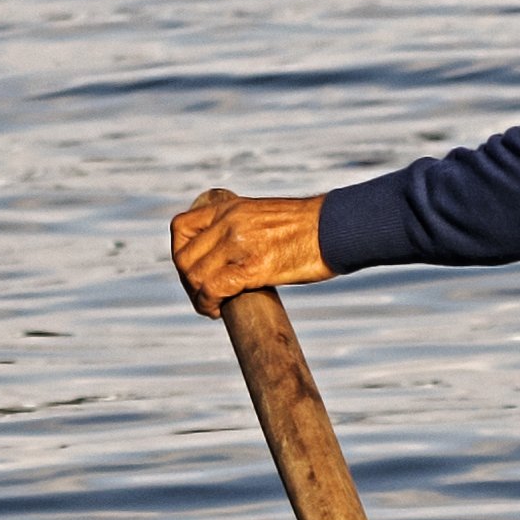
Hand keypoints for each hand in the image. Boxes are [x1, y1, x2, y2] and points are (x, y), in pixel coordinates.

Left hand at [170, 190, 333, 316]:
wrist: (340, 228)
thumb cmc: (314, 229)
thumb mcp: (268, 218)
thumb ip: (246, 231)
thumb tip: (237, 259)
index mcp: (232, 208)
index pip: (181, 227)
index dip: (180, 253)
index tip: (194, 271)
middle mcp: (230, 222)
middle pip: (183, 257)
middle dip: (188, 283)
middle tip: (206, 297)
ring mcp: (240, 243)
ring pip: (194, 275)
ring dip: (197, 298)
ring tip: (213, 307)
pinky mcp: (253, 266)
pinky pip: (212, 288)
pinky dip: (208, 304)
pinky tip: (219, 311)